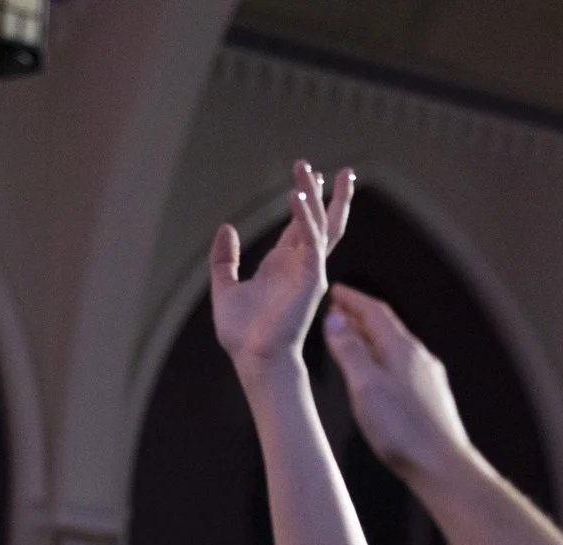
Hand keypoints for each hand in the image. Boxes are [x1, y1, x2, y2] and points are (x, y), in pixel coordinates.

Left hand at [209, 159, 352, 374]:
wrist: (253, 357)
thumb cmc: (242, 333)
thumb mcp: (225, 288)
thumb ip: (225, 258)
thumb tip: (226, 227)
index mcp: (283, 266)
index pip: (301, 226)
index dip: (305, 200)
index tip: (311, 175)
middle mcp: (300, 265)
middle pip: (323, 223)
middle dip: (331, 196)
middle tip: (338, 169)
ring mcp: (308, 272)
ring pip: (320, 226)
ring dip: (316, 197)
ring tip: (313, 171)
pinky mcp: (310, 280)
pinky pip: (312, 243)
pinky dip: (305, 219)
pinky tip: (297, 197)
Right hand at [322, 284, 472, 481]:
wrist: (442, 466)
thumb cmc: (402, 430)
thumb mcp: (366, 387)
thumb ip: (350, 352)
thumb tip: (335, 320)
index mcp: (401, 349)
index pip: (374, 311)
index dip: (352, 299)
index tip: (333, 291)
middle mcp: (418, 357)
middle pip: (385, 327)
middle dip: (358, 316)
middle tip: (335, 311)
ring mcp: (426, 377)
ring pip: (393, 346)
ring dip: (369, 338)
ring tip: (348, 338)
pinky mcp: (429, 397)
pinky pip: (401, 365)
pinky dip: (381, 358)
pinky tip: (375, 372)